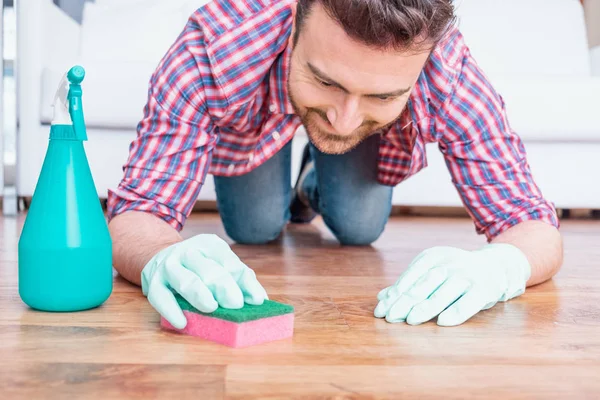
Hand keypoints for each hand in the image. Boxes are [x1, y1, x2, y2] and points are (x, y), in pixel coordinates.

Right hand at [141, 234, 267, 328]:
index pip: (230, 262)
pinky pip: (161, 298)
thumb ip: (239, 278)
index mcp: (210, 245)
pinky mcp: (154, 283)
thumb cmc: (199, 266)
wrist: (158, 256)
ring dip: (200, 295)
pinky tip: (182, 322)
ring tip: (212, 307)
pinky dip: (171, 311)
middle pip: (209, 270)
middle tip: (236, 304)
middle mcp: (189, 252)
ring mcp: (169, 266)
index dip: (244, 282)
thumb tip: (258, 299)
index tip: (257, 300)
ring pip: (186, 281)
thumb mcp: (219, 263)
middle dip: (224, 286)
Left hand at [374, 243, 530, 325]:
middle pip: (423, 284)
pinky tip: (442, 322)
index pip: (410, 276)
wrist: (494, 267)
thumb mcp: (431, 271)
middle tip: (391, 317)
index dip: (394, 294)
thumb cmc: (454, 273)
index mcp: (432, 256)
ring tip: (411, 320)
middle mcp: (449, 263)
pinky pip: (469, 302)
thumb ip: (408, 284)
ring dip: (426, 307)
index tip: (381, 310)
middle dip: (405, 301)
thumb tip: (381, 297)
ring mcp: (467, 275)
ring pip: (443, 292)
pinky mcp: (484, 289)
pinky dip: (456, 312)